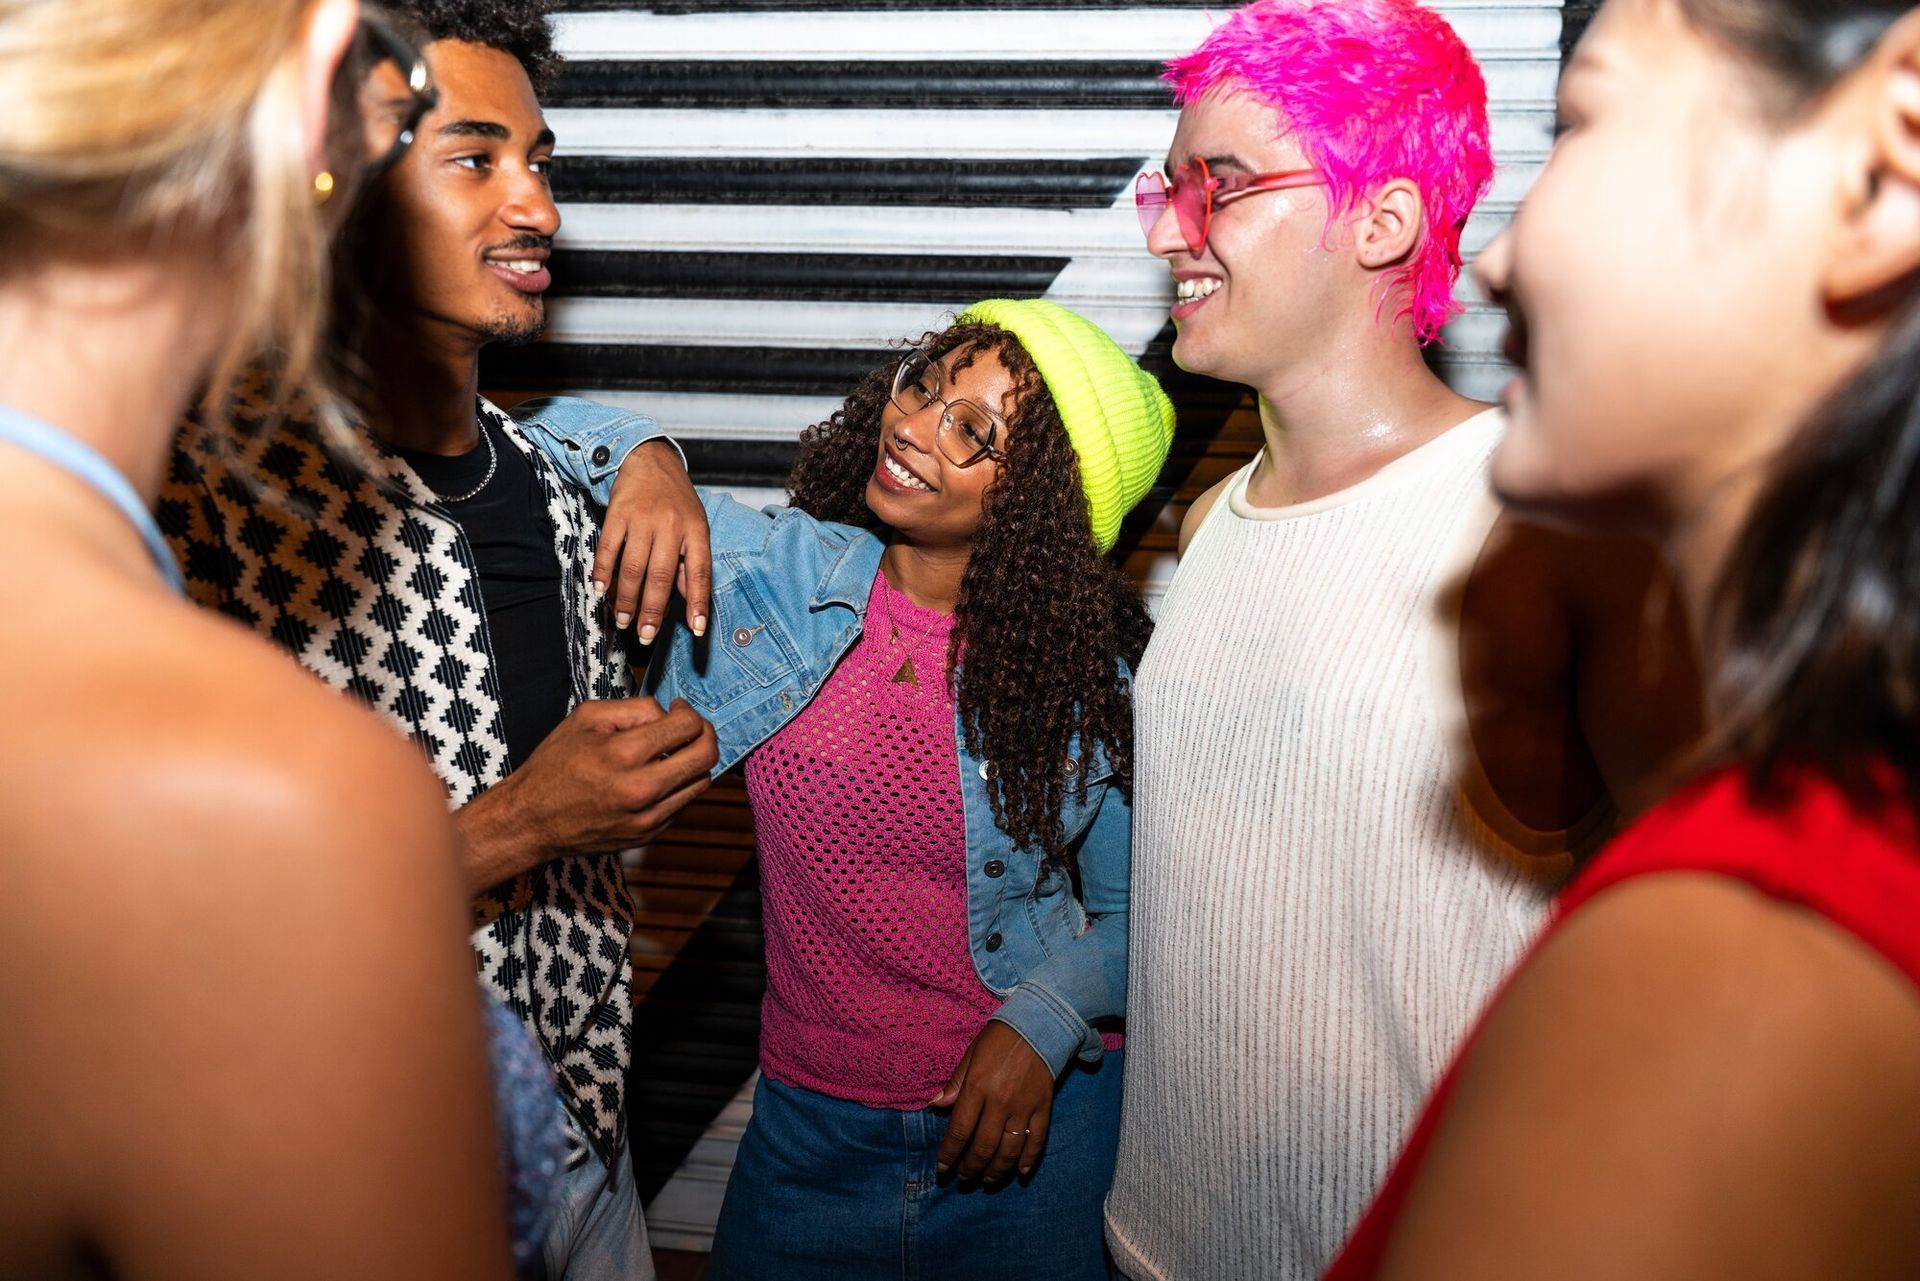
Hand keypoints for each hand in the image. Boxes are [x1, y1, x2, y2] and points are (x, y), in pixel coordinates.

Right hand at [457, 697, 717, 889]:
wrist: (532, 820)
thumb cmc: (555, 764)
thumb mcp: (585, 718)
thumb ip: (634, 708)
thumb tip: (667, 714)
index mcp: (624, 754)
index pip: (687, 727)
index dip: (688, 712)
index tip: (677, 709)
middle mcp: (642, 789)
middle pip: (706, 755)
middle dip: (705, 733)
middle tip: (690, 727)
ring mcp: (648, 817)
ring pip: (702, 781)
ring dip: (695, 761)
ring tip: (673, 751)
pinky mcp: (649, 834)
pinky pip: (684, 803)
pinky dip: (680, 785)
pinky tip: (659, 776)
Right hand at [590, 440, 711, 646]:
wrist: (650, 459)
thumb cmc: (676, 500)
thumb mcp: (694, 526)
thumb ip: (691, 563)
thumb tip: (690, 601)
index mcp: (696, 530)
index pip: (701, 572)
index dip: (698, 602)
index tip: (696, 629)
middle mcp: (672, 525)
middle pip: (661, 576)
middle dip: (652, 610)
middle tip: (645, 635)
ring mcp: (644, 518)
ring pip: (633, 567)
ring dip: (626, 599)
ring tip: (623, 621)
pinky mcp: (618, 512)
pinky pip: (609, 548)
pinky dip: (603, 572)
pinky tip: (600, 591)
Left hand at [931, 1019, 1056, 1183]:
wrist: (1038, 1024)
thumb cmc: (999, 1039)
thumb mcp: (970, 1055)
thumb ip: (955, 1083)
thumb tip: (935, 1105)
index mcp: (977, 1087)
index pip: (959, 1130)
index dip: (949, 1154)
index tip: (943, 1169)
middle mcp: (999, 1101)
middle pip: (983, 1146)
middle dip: (970, 1168)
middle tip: (964, 1178)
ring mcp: (1023, 1107)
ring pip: (1009, 1150)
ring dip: (996, 1170)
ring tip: (987, 1180)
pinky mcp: (1043, 1108)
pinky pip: (1037, 1140)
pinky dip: (1029, 1159)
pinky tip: (1021, 1171)